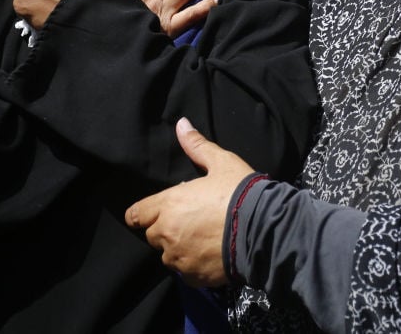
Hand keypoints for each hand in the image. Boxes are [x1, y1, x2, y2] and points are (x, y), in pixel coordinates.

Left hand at [126, 118, 253, 287]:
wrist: (263, 229)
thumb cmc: (240, 192)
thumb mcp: (221, 163)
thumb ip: (197, 146)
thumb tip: (181, 124)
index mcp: (168, 205)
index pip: (136, 215)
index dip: (143, 213)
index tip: (153, 212)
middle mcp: (167, 233)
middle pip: (152, 235)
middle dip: (165, 228)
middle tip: (189, 221)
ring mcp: (180, 258)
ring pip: (168, 255)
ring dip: (178, 248)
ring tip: (202, 238)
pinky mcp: (194, 276)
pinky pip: (185, 272)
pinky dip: (194, 265)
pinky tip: (211, 253)